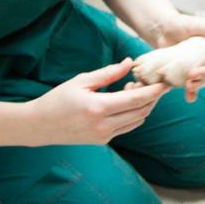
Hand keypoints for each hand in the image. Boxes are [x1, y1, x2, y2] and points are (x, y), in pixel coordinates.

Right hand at [25, 58, 169, 145]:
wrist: (40, 125)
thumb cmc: (58, 98)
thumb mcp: (82, 81)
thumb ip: (109, 73)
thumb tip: (129, 62)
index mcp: (98, 108)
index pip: (136, 99)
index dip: (153, 90)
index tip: (164, 81)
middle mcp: (104, 126)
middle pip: (141, 112)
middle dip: (152, 97)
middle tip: (152, 81)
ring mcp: (104, 136)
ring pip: (137, 121)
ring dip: (143, 106)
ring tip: (135, 88)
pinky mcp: (102, 141)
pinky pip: (126, 127)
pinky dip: (133, 114)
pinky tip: (125, 100)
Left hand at [156, 13, 204, 102]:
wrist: (162, 31)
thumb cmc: (182, 25)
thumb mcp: (196, 23)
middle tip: (194, 72)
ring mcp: (202, 69)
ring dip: (199, 84)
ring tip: (188, 82)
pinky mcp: (188, 76)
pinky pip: (193, 88)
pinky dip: (191, 93)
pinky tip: (189, 96)